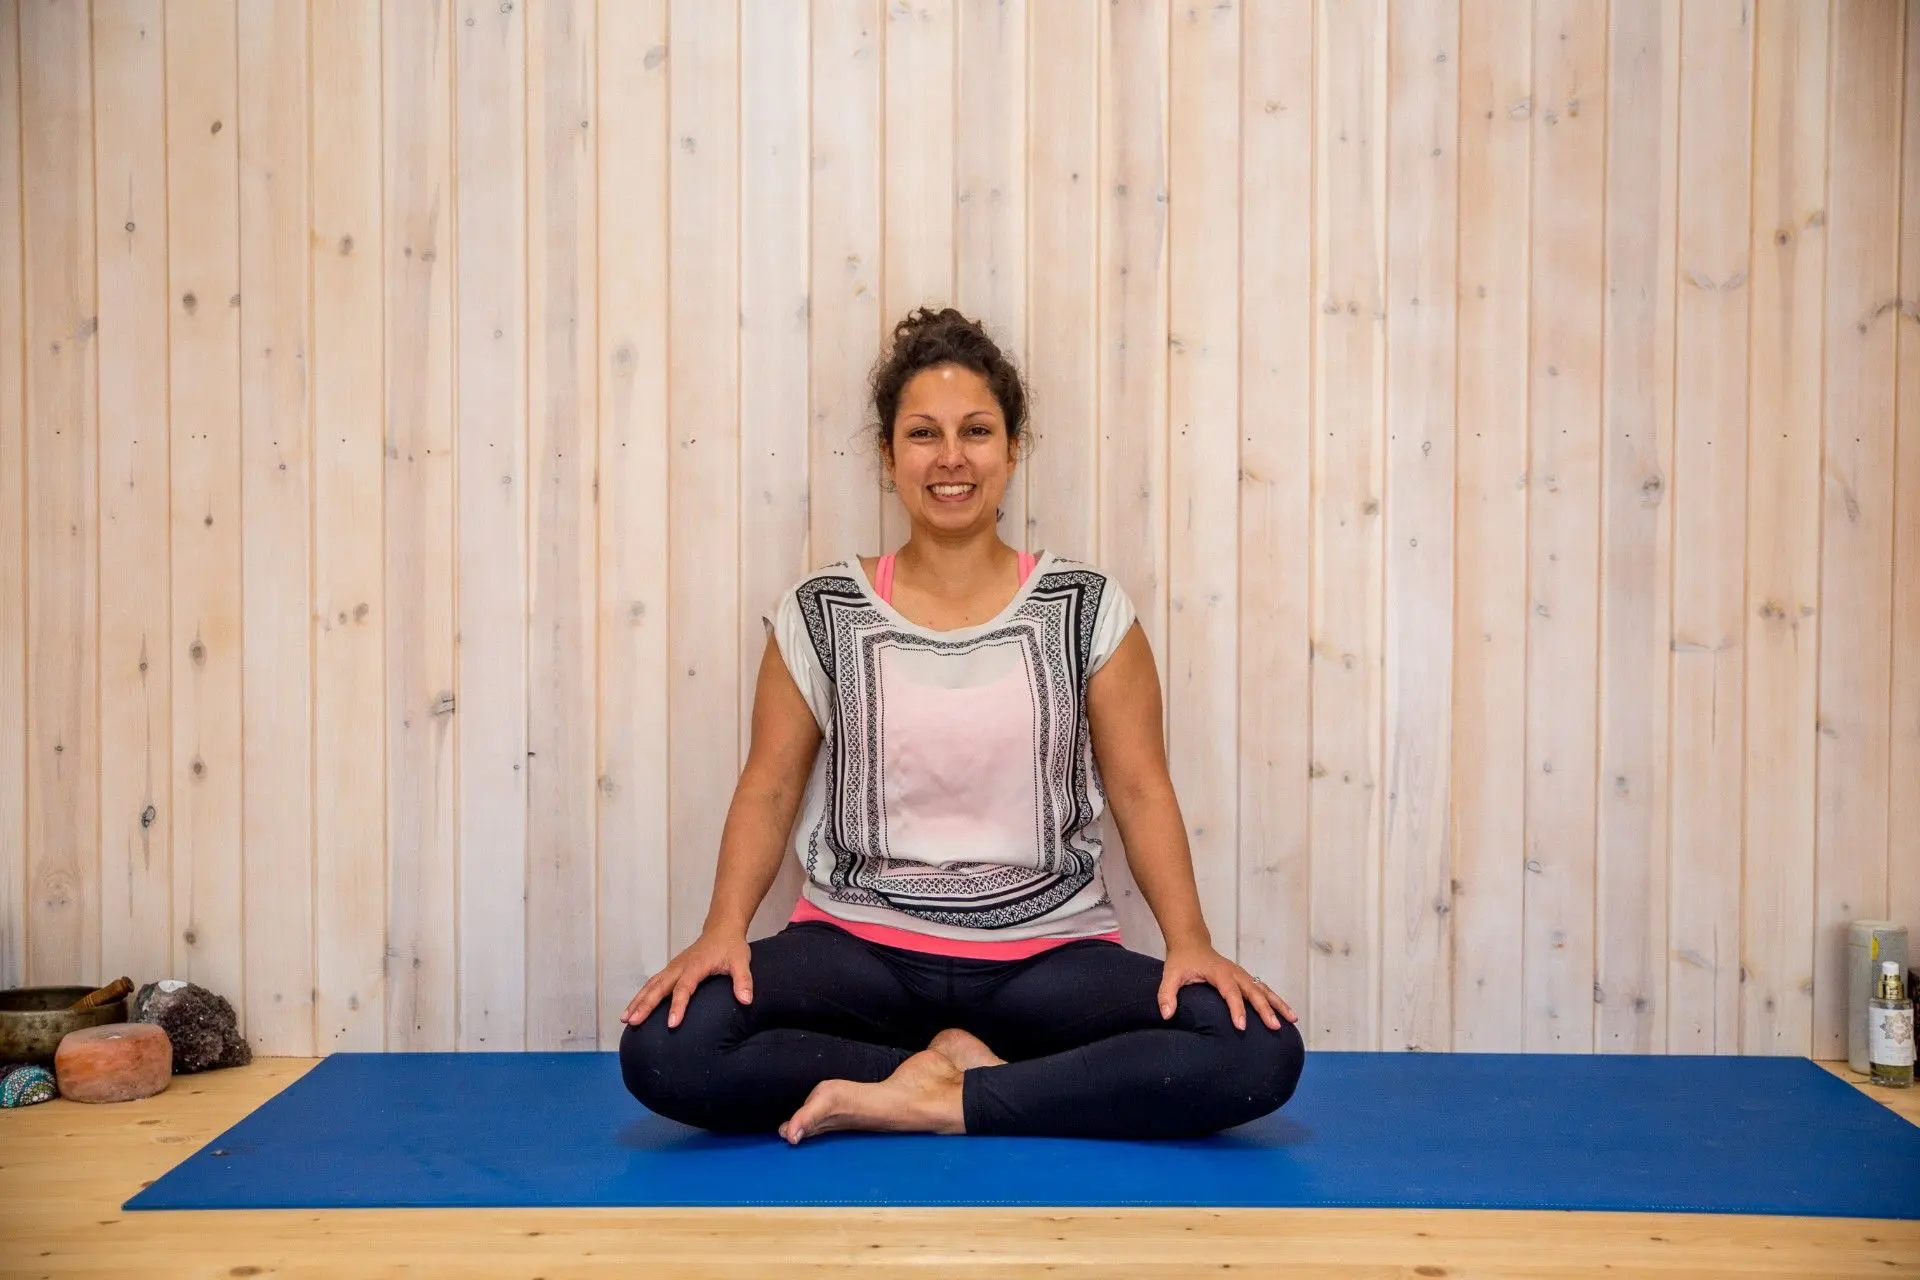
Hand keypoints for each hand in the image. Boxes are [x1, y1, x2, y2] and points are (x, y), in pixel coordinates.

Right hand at [620, 930, 752, 1028]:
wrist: (721, 928)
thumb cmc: (731, 947)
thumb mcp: (741, 962)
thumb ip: (744, 981)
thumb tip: (747, 1001)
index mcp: (696, 966)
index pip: (684, 988)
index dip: (678, 1006)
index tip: (671, 1023)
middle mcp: (680, 966)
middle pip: (659, 987)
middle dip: (645, 1005)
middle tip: (633, 1022)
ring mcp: (673, 967)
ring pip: (651, 985)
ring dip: (638, 1001)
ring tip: (625, 1019)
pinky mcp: (670, 970)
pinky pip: (652, 984)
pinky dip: (641, 996)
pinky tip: (632, 1009)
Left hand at [1158, 944, 1296, 1031]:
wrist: (1192, 942)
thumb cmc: (1182, 960)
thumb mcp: (1170, 975)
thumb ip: (1167, 994)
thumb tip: (1166, 1015)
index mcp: (1218, 972)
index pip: (1230, 992)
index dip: (1236, 1008)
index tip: (1241, 1026)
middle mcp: (1234, 972)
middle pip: (1253, 991)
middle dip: (1265, 1009)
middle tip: (1274, 1026)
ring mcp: (1243, 975)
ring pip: (1264, 989)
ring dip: (1278, 1004)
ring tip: (1292, 1019)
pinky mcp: (1246, 979)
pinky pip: (1264, 989)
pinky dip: (1276, 1000)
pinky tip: (1286, 1014)